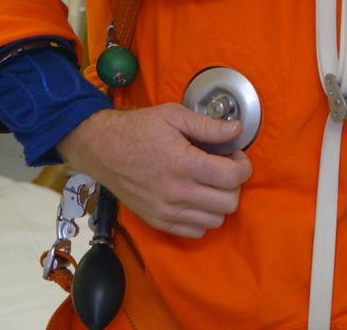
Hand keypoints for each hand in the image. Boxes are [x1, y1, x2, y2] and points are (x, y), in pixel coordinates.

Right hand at [57, 104, 252, 237]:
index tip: (236, 155)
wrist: (102, 149)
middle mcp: (177, 193)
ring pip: (215, 221)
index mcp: (183, 163)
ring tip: (209, 182)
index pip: (232, 177)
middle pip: (229, 203)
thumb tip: (237, 130)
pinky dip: (203, 217)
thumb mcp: (173, 115)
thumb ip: (208, 125)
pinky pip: (195, 231)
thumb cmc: (138, 128)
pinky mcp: (158, 222)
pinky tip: (196, 196)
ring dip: (219, 202)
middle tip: (224, 167)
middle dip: (234, 183)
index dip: (243, 165)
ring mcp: (166, 212)